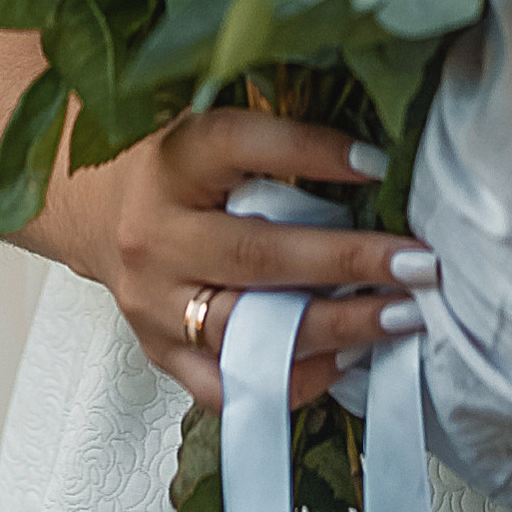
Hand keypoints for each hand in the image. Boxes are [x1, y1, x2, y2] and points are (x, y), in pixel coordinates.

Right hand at [39, 105, 426, 411]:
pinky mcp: (158, 350)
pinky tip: (343, 363)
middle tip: (419, 266)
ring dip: (334, 328)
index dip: (314, 152)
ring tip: (399, 318)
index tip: (380, 163)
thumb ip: (274, 139)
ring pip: (246, 329)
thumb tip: (376, 154)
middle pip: (257, 255)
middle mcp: (158, 234)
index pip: (243, 145)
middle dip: (349, 263)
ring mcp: (155, 302)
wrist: (92, 208)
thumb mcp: (208, 126)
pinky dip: (288, 379)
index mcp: (173, 160)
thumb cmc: (172, 163)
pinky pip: (226, 385)